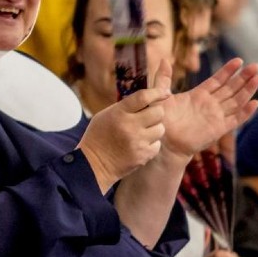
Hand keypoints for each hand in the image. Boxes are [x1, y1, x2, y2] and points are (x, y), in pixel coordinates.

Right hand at [77, 62, 170, 192]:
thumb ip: (125, 107)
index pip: (143, 97)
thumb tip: (148, 98)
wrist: (93, 164)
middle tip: (148, 117)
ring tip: (143, 132)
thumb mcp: (106, 115)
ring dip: (154, 128)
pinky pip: (157, 144)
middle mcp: (130, 126)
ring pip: (161, 128)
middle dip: (156, 112)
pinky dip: (151, 143)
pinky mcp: (143, 155)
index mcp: (119, 113)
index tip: (164, 92)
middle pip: (158, 112)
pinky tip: (140, 144)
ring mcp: (138, 142)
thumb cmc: (98, 136)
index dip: (157, 92)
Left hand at [161, 59, 257, 159]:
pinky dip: (245, 112)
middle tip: (255, 66)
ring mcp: (216, 116)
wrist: (162, 141)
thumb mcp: (161, 94)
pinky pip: (235, 119)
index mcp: (198, 95)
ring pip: (236, 101)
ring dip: (248, 90)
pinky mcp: (218, 129)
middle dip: (243, 77)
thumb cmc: (161, 120)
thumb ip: (164, 78)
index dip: (228, 70)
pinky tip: (255, 103)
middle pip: (231, 88)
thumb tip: (165, 60)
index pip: (217, 80)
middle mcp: (210, 104)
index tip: (239, 60)